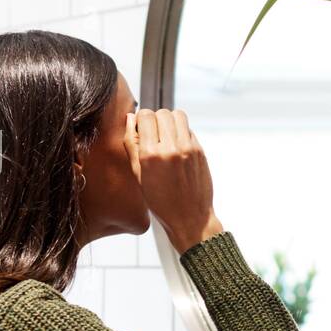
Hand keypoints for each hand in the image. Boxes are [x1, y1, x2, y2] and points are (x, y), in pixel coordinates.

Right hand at [127, 108, 223, 251]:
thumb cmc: (161, 201)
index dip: (141, 120)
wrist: (190, 218)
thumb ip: (132, 144)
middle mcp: (171, 148)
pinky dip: (181, 132)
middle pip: (162, 112)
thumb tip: (130, 118)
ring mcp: (189, 148)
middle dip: (155, 119)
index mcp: (151, 155)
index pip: (145, 115)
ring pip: (178, 115)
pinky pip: (189, 129)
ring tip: (166, 137)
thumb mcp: (138, 176)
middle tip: (153, 135)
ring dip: (170, 121)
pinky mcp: (200, 151)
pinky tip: (177, 148)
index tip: (141, 130)